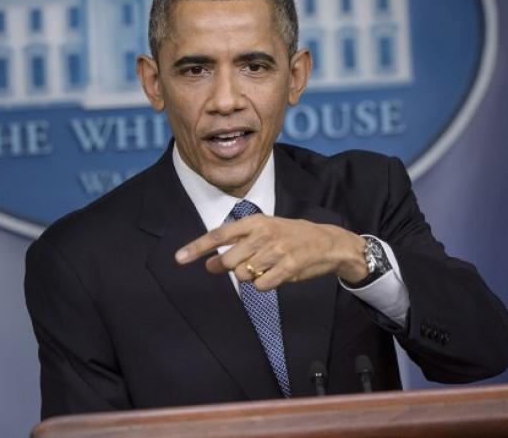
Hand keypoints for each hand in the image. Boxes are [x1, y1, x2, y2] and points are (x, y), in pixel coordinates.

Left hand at [175, 215, 368, 289]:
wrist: (327, 242)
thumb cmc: (290, 237)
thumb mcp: (263, 233)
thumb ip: (236, 246)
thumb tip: (209, 264)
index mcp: (255, 221)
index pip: (219, 234)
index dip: (197, 247)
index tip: (179, 258)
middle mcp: (264, 234)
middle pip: (230, 261)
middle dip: (232, 268)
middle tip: (250, 264)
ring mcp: (276, 250)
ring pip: (245, 275)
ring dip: (251, 276)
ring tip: (268, 266)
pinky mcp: (288, 267)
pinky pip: (262, 285)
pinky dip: (264, 285)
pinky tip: (276, 275)